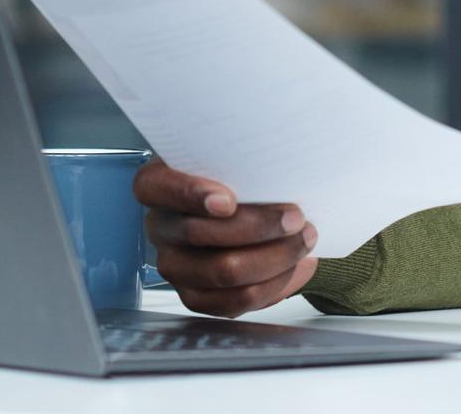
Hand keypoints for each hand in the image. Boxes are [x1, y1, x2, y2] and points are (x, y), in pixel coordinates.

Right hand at [134, 158, 319, 317]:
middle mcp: (160, 226)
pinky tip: (298, 266)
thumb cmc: (242, 177)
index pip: (156, 187)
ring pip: (223, 271)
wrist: (254, 209)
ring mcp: (174, 265)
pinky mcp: (195, 296)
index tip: (228, 201)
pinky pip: (233, 302)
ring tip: (305, 239)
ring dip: (274, 257)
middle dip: (258, 227)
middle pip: (200, 234)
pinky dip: (274, 285)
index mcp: (159, 184)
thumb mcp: (239, 158)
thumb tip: (281, 172)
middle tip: (296, 217)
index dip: (190, 194)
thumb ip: (247, 161)